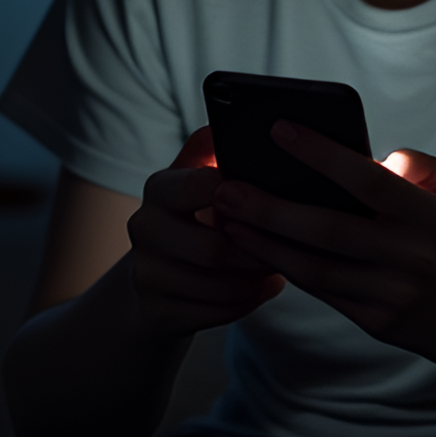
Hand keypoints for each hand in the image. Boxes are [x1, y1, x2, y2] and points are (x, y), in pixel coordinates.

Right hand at [125, 126, 284, 336]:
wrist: (161, 271)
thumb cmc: (199, 212)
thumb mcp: (202, 175)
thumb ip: (215, 150)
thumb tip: (232, 123)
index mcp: (159, 188)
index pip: (196, 188)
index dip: (238, 195)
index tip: (269, 197)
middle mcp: (143, 228)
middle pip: (213, 249)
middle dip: (258, 250)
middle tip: (292, 243)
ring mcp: (146, 274)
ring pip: (218, 286)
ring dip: (258, 277)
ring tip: (284, 262)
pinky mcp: (156, 312)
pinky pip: (215, 313)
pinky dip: (249, 300)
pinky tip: (266, 284)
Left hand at [211, 121, 435, 370]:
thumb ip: (414, 163)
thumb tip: (365, 156)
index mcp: (428, 215)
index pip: (368, 180)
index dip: (322, 154)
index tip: (279, 129)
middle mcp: (410, 256)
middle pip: (329, 230)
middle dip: (272, 208)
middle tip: (227, 187)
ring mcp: (390, 293)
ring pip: (316, 266)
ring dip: (265, 241)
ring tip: (226, 217)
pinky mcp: (372, 320)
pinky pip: (319, 290)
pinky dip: (282, 266)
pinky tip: (252, 245)